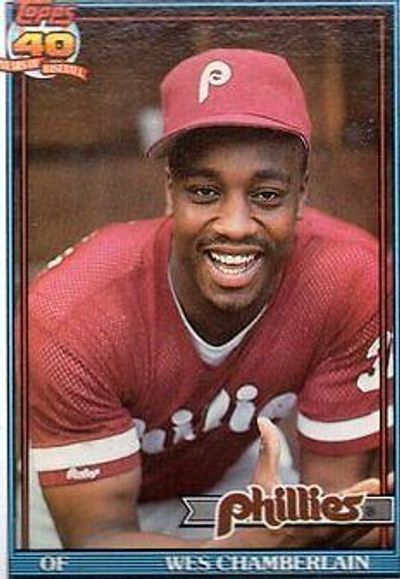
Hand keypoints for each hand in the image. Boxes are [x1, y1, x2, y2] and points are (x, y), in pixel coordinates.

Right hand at [233, 417, 380, 548]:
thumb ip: (269, 450)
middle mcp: (321, 534)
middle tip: (393, 479)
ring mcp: (330, 543)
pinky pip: (359, 534)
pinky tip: (380, 507)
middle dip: (379, 500)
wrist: (255, 549)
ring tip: (392, 485)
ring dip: (377, 510)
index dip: (358, 495)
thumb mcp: (262, 481)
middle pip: (359, 518)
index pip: (337, 508)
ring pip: (362, 529)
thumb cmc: (258, 514)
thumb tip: (265, 422)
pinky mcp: (334, 545)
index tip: (375, 483)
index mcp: (304, 519)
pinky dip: (370, 519)